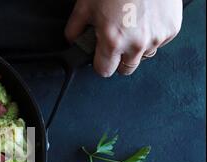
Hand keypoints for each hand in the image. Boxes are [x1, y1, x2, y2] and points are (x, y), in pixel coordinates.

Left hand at [65, 0, 182, 76]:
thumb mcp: (85, 6)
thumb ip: (75, 30)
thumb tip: (73, 42)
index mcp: (113, 40)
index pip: (104, 71)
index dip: (100, 64)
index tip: (100, 57)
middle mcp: (136, 43)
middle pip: (126, 69)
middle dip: (118, 59)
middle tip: (115, 41)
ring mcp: (157, 37)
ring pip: (144, 56)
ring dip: (136, 47)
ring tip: (131, 25)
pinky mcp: (172, 29)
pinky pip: (159, 42)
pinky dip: (152, 34)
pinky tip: (145, 19)